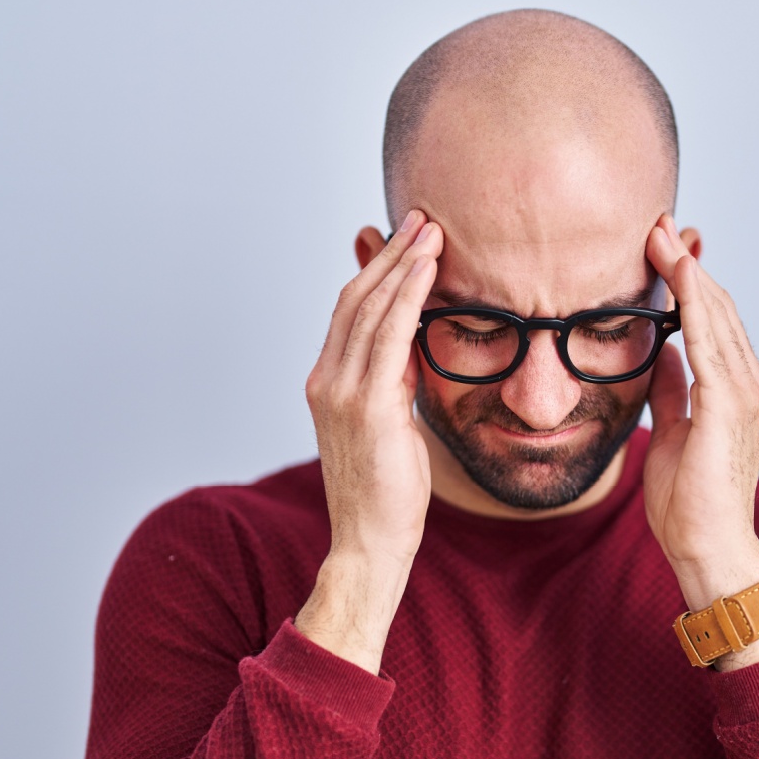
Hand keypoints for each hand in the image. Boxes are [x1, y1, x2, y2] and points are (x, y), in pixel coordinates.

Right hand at [295, 211, 443, 672]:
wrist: (370, 543)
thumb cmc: (387, 493)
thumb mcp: (392, 425)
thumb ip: (395, 383)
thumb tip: (413, 351)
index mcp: (328, 383)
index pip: (350, 310)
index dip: (377, 269)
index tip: (407, 237)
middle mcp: (326, 380)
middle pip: (355, 297)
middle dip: (391, 253)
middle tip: (423, 215)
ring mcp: (340, 391)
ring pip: (369, 307)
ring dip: (402, 263)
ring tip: (432, 228)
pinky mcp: (366, 406)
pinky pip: (389, 335)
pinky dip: (408, 296)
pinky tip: (429, 270)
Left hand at [644, 215, 758, 669]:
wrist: (708, 550)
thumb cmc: (690, 504)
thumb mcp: (671, 431)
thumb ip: (673, 391)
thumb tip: (662, 355)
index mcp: (733, 389)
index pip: (710, 320)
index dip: (686, 280)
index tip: (659, 246)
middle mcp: (748, 383)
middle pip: (716, 307)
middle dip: (686, 263)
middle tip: (656, 224)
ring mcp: (745, 392)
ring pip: (717, 316)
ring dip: (688, 272)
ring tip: (660, 235)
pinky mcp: (731, 406)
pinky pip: (711, 343)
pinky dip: (695, 305)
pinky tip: (678, 276)